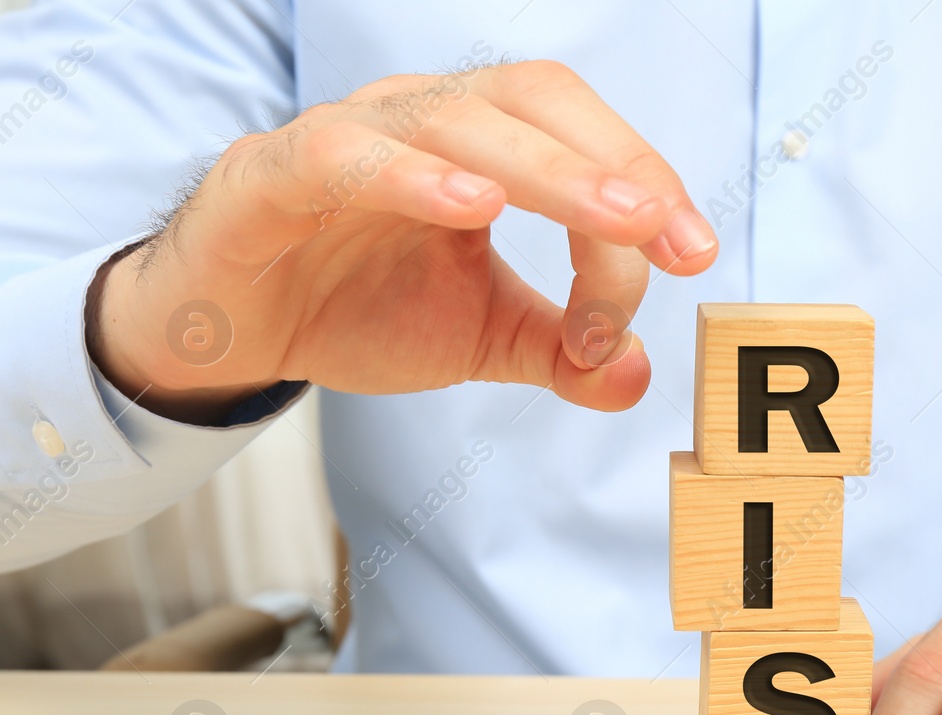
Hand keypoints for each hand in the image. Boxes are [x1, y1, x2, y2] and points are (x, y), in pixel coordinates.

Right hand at [87, 62, 716, 422]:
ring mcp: (346, 138)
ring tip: (609, 217)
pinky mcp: (272, 174)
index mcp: (481, 145)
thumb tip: (640, 374)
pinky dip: (409, 176)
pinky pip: (342, 156)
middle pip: (531, 102)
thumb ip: (562, 348)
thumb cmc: (357, 306)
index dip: (645, 182)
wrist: (236, 333)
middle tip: (668, 235)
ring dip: (543, 171)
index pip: (580, 138)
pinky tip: (470, 206)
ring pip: (452, 121)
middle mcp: (421, 120)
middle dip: (612, 166)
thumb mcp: (481, 334)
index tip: (694, 254)